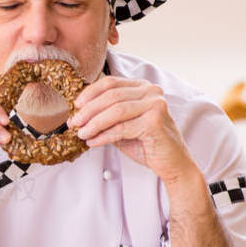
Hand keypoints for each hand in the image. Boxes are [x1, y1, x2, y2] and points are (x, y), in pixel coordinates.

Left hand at [68, 76, 197, 185]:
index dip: (90, 93)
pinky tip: (93, 142)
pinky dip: (103, 136)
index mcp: (143, 87)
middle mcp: (151, 91)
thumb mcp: (121, 125)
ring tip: (81, 134)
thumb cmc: (145, 143)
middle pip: (110, 96)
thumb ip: (105, 116)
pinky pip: (121, 128)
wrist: (171, 163)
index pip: (111, 83)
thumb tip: (77, 115)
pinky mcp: (155, 122)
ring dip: (93, 124)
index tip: (76, 106)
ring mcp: (155, 105)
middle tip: (74, 123)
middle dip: (88, 111)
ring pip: (115, 111)